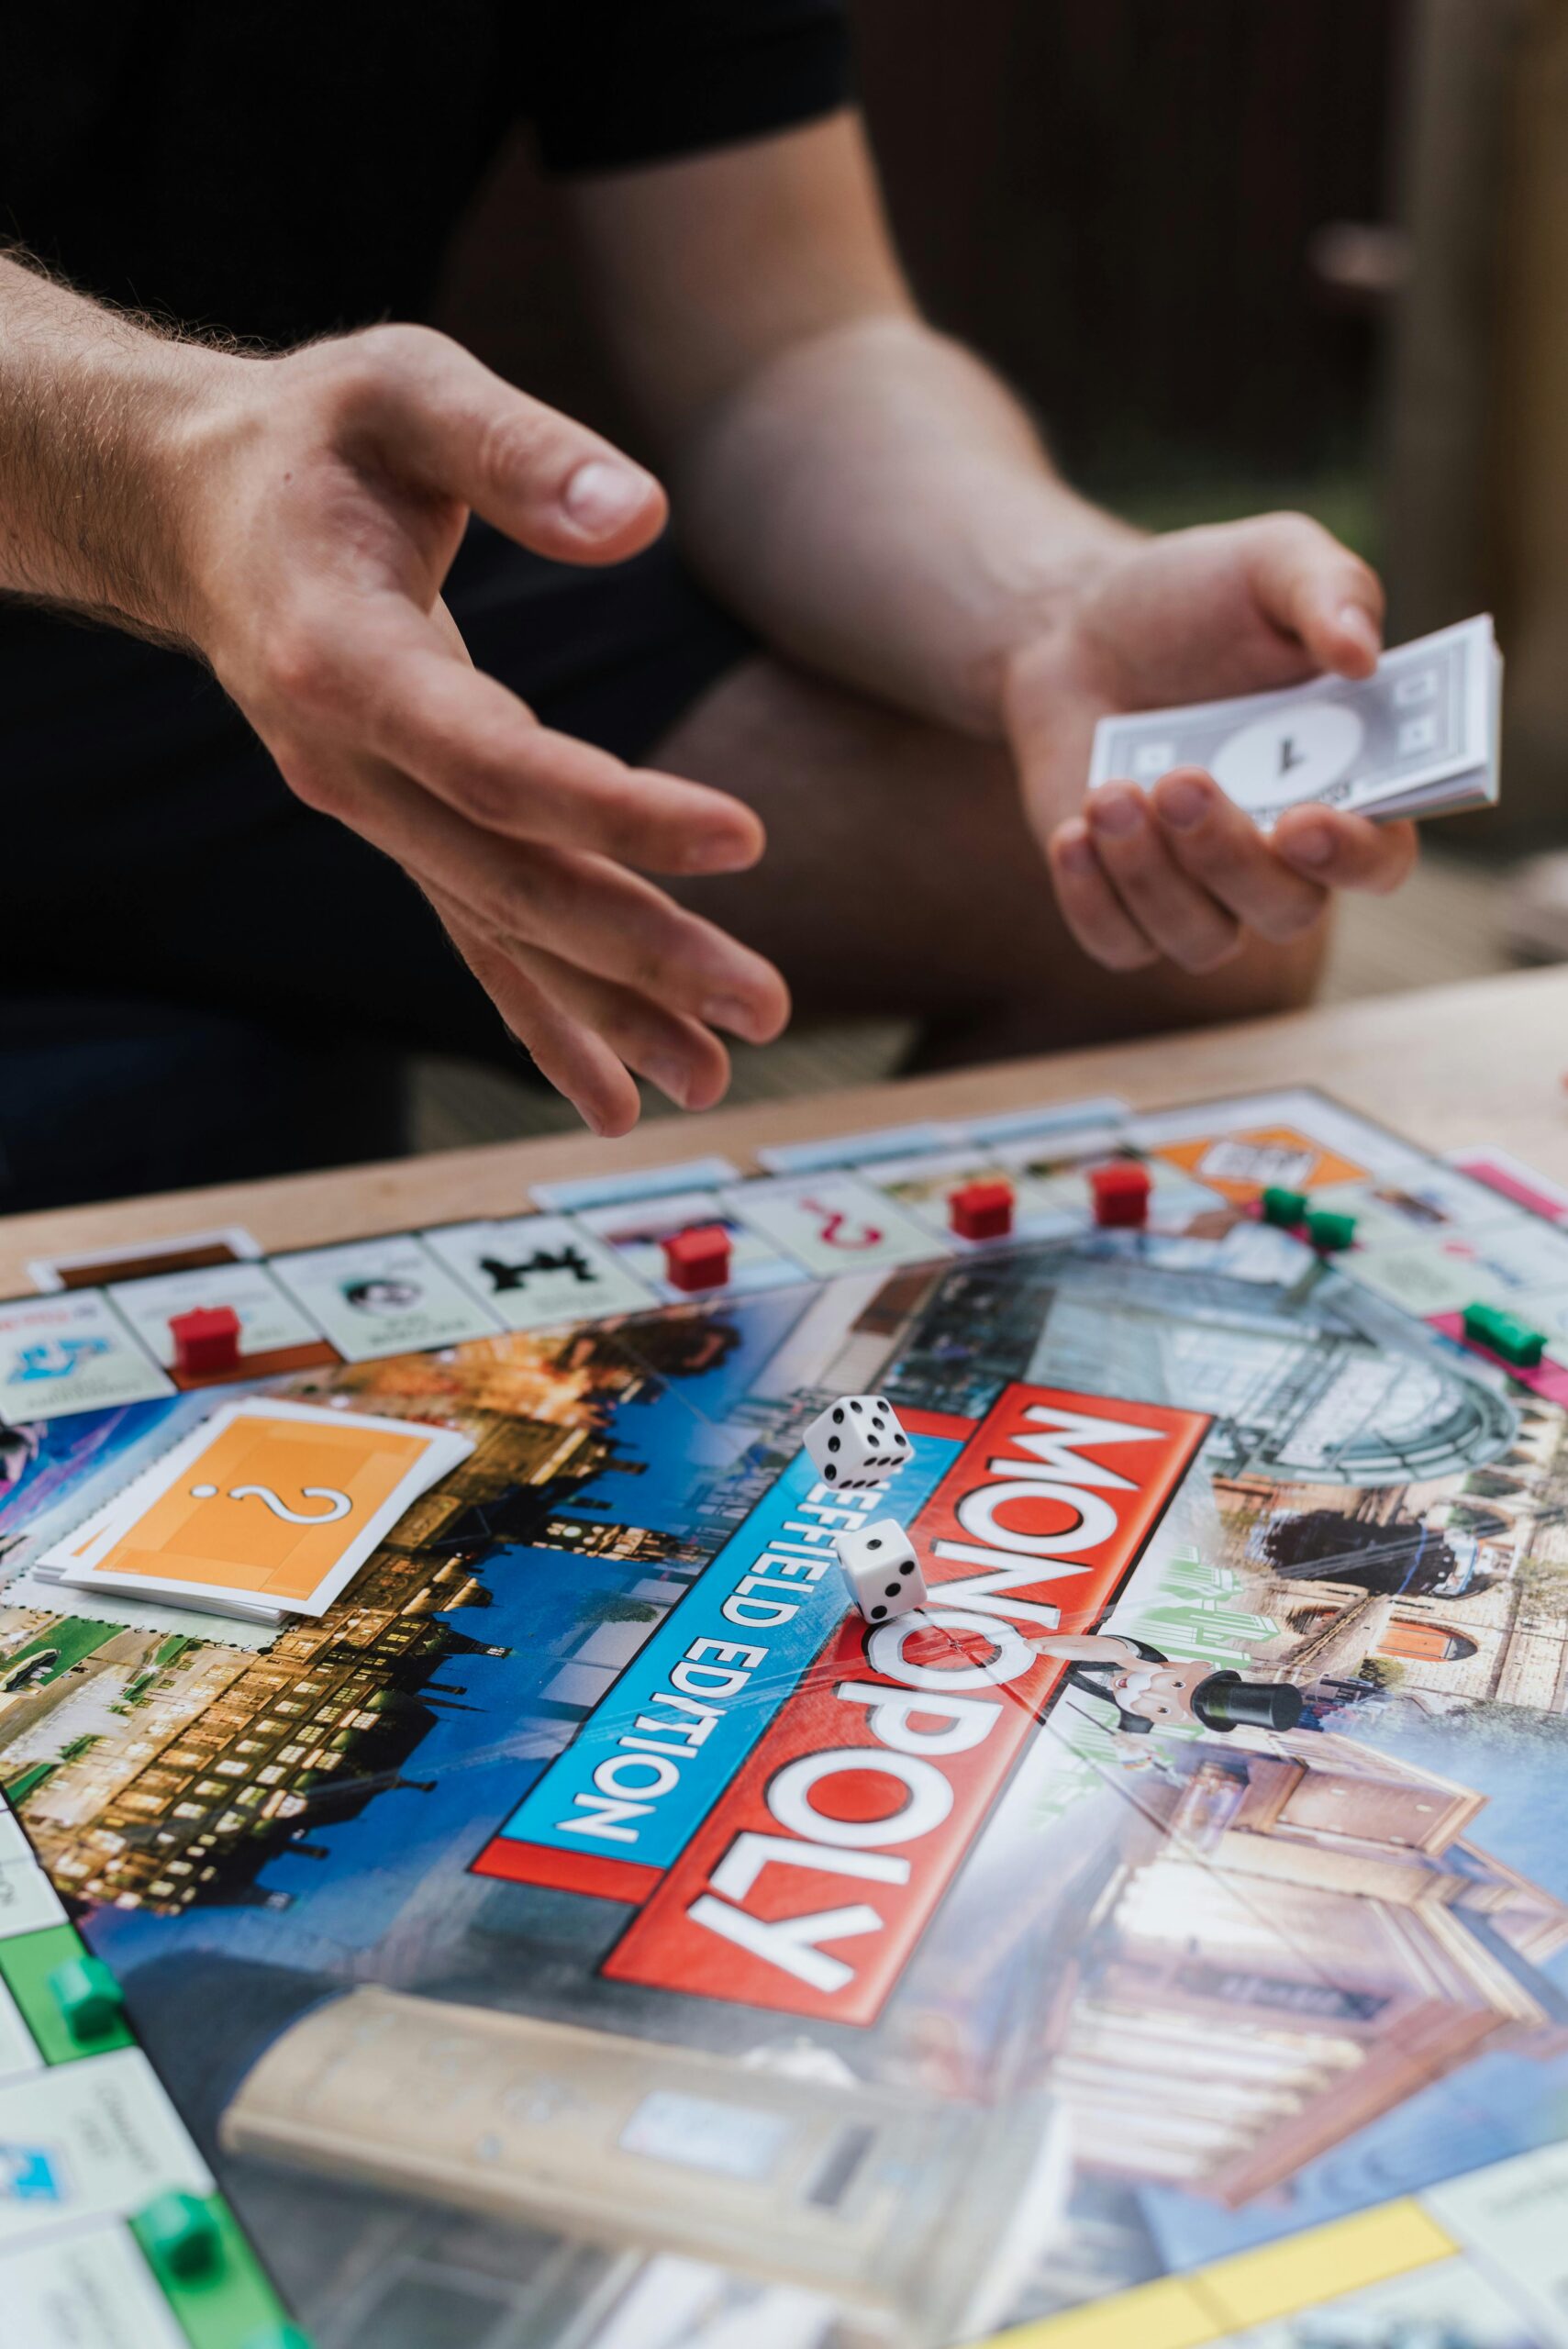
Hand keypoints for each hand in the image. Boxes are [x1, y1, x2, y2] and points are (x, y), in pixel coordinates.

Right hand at [173, 325, 788, 1132]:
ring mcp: (369, 813)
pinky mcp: (398, 829)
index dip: (615, 809)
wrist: (193, 509)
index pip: (496, 761)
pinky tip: (615, 1096)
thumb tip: (637, 518)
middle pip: (507, 878)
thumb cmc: (315, 435)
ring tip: (714, 1083)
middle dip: (639, 953)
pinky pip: (475, 937)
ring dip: (606, 1013)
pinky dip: (545, 1019)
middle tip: (763, 1008)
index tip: (743, 838)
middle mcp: (347, 764)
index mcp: (343, 658)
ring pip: (496, 930)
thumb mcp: (405, 388)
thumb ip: (515, 448)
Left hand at [1001, 513, 1417, 971]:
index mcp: (1348, 786)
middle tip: (1178, 779)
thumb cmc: (1193, 599)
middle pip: (1287, 911)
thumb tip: (1362, 653)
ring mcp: (1202, 891)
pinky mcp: (1125, 905)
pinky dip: (1093, 901)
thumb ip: (1330, 590)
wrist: (1076, 630)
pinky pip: (1121, 946)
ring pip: (1202, 940)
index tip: (1302, 822)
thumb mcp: (1270, 561)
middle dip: (1227, 854)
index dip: (1352, 856)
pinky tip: (1072, 834)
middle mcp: (1283, 858)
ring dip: (1151, 876)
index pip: (1381, 860)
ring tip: (1109, 791)